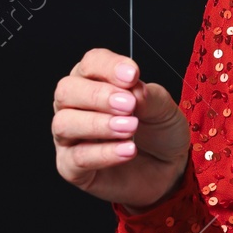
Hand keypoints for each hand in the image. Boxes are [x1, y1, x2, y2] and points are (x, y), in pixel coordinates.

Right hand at [51, 48, 191, 210]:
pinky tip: (128, 150)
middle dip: (98, 95)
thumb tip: (134, 89)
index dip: (108, 67)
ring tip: (130, 128)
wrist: (168, 168)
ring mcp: (70, 137)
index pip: (90, 63)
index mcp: (94, 81)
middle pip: (67, 90)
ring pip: (65, 123)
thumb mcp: (164, 109)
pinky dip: (104, 153)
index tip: (132, 75)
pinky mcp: (71, 167)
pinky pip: (77, 158)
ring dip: (98, 124)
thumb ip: (149, 96)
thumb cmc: (159, 132)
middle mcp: (74, 106)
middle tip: (128, 104)